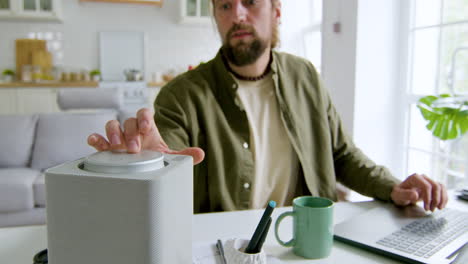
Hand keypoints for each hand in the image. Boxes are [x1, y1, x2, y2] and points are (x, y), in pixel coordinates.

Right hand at [87, 108, 204, 164]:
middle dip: (131, 133)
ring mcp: (118, 136)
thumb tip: (200, 154)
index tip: (146, 127)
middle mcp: (132, 129)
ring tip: (117, 147)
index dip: (144, 117)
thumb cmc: (153, 155)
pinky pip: (98, 138)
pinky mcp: (107, 145)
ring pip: (112, 126)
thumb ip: (184, 154)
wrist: (141, 164)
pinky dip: (96, 139)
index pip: (144, 113)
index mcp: (147, 127)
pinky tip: (96, 143)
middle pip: (128, 121)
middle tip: (135, 148)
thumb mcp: (168, 155)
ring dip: (113, 134)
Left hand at [391, 173, 447, 210]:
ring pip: (441, 187)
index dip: (428, 197)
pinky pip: (442, 190)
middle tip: (431, 210)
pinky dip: (444, 198)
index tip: (426, 207)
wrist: (400, 193)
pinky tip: (441, 205)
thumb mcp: (398, 195)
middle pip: (435, 186)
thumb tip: (416, 195)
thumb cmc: (398, 193)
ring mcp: (428, 181)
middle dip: (435, 199)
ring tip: (438, 208)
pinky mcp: (432, 186)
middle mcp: (423, 178)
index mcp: (415, 178)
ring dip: (441, 199)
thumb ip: (405, 194)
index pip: (426, 186)